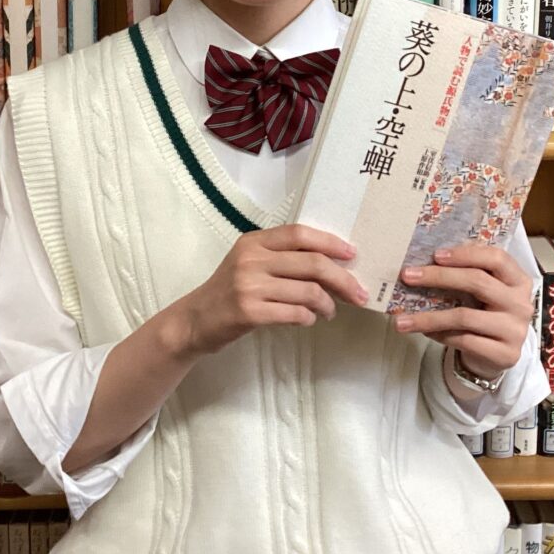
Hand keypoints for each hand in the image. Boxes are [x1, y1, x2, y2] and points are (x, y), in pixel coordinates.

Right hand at [168, 225, 366, 358]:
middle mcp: (252, 259)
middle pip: (312, 263)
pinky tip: (309, 319)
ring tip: (330, 311)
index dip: (330, 242)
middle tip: (359, 294)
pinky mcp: (249, 312)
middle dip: (343, 279)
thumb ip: (281, 257)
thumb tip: (331, 262)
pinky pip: (295, 314)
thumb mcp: (249, 263)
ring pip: (308, 291)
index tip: (352, 254)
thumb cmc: (229, 291)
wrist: (194, 320)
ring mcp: (249, 286)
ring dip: (328, 304)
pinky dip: (309, 318)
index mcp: (254, 242)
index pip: (300, 233)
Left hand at [391, 244, 533, 379]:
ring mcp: (515, 330)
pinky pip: (464, 340)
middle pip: (478, 282)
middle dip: (438, 277)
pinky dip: (440, 334)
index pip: (496, 258)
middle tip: (408, 276)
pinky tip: (424, 332)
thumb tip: (428, 259)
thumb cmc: (486, 313)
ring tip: (401, 320)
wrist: (497, 354)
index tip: (436, 255)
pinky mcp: (505, 354)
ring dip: (428, 316)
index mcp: (518, 280)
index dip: (466, 254)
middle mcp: (521, 303)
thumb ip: (468, 273)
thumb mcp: (484, 290)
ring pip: (465, 316)